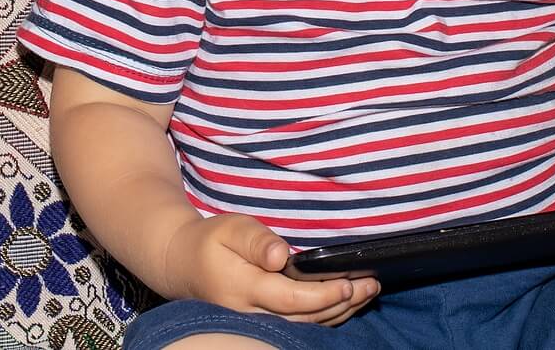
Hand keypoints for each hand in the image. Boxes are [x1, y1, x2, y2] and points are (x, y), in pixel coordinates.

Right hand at [164, 214, 378, 325]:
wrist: (183, 265)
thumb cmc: (211, 242)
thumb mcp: (231, 229)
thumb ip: (256, 241)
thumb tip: (280, 255)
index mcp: (244, 289)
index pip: (291, 299)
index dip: (322, 295)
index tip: (348, 283)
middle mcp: (251, 314)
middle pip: (304, 317)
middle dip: (342, 303)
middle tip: (371, 285)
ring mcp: (256, 323)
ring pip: (305, 325)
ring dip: (339, 311)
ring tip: (368, 291)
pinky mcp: (262, 322)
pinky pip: (298, 325)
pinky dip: (326, 315)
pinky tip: (346, 302)